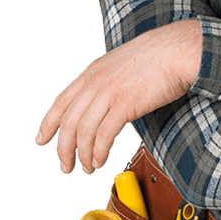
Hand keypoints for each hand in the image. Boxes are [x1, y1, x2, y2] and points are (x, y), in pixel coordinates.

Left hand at [36, 20, 200, 174]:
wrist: (178, 50)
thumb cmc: (161, 55)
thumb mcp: (124, 62)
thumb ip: (110, 80)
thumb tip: (108, 101)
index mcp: (93, 71)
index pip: (61, 101)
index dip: (48, 123)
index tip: (41, 139)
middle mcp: (96, 82)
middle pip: (68, 121)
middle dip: (62, 149)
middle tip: (65, 166)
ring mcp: (109, 93)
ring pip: (83, 131)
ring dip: (82, 155)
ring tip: (87, 169)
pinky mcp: (125, 105)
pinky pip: (104, 135)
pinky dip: (99, 152)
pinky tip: (100, 161)